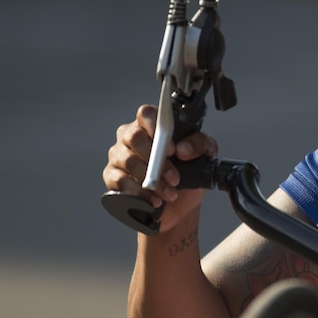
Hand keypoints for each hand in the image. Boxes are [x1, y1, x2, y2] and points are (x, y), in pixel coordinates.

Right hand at [103, 104, 218, 232]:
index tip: (172, 148)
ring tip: (169, 193)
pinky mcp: (112, 176)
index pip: (146, 113)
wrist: (180, 204)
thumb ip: (201, 144)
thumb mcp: (205, 156)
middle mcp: (132, 137)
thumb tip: (184, 148)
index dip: (156, 127)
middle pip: (134, 136)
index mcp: (153, 125)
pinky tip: (153, 200)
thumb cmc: (189, 173)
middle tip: (174, 177)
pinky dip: (139, 192)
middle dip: (157, 160)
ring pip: (128, 160)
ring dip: (151, 180)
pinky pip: (119, 180)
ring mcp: (119, 156)